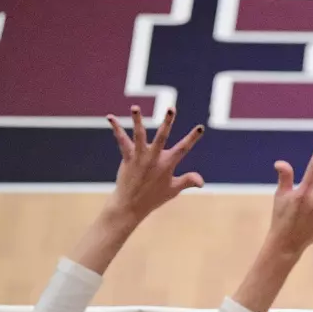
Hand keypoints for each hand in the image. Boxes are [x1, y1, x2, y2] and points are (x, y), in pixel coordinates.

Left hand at [104, 106, 205, 225]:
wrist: (130, 204)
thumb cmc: (153, 198)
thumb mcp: (174, 190)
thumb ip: (188, 181)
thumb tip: (201, 181)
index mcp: (167, 164)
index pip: (184, 148)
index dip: (192, 138)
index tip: (200, 128)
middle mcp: (154, 158)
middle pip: (162, 136)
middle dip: (168, 122)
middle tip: (171, 108)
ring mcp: (139, 156)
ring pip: (139, 134)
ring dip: (137, 120)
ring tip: (135, 107)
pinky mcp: (127, 157)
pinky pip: (121, 140)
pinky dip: (116, 128)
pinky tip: (111, 118)